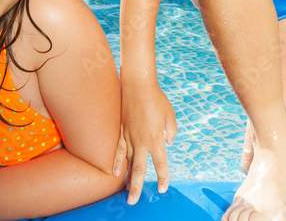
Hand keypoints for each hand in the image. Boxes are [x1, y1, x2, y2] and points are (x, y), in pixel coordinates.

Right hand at [112, 82, 177, 204]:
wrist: (138, 85)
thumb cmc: (157, 99)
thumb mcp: (170, 115)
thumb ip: (170, 131)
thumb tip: (168, 142)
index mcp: (155, 138)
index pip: (160, 163)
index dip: (162, 176)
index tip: (162, 188)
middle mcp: (141, 141)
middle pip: (139, 169)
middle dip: (136, 186)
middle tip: (133, 201)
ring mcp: (129, 136)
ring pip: (127, 162)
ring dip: (126, 178)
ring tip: (125, 191)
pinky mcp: (121, 131)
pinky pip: (118, 150)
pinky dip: (116, 162)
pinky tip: (115, 172)